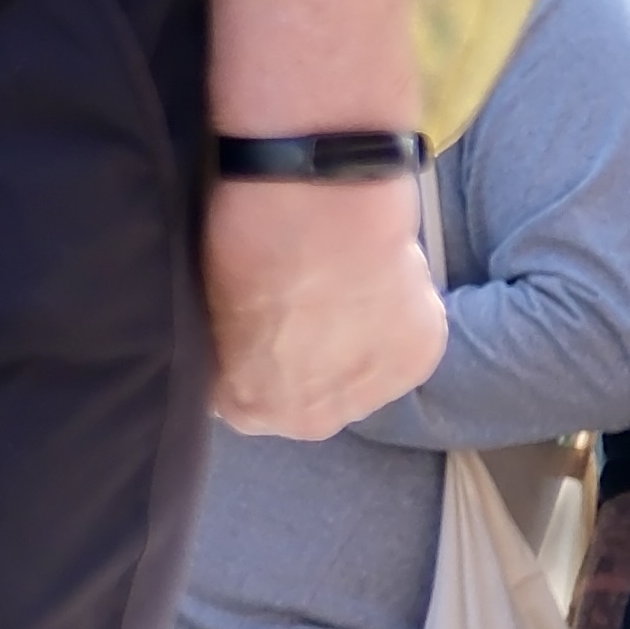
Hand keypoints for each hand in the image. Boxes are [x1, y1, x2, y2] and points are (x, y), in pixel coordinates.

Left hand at [202, 171, 449, 436]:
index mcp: (249, 408)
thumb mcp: (209, 303)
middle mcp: (313, 421)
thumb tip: (234, 340)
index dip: (248, 363)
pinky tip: (374, 287)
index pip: (242, 399)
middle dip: (302, 364)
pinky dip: (390, 323)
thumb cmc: (243, 246)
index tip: (255, 332)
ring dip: (350, 348)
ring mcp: (374, 394)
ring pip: (356, 377)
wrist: (320, 207)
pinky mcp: (420, 360)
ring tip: (341, 295)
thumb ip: (226, 343)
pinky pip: (398, 348)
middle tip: (301, 312)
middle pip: (304, 399)